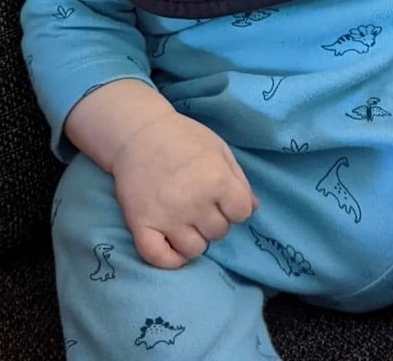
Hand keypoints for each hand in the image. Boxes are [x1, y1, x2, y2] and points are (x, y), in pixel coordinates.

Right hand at [110, 110, 257, 269]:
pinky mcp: (141, 224)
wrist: (138, 133)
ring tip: (186, 218)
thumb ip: (239, 179)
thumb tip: (254, 209)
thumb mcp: (219, 149)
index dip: (236, 207)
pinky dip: (170, 258)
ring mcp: (167, 216)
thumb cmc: (183, 137)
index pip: (242, 214)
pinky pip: (160, 259)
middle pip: (219, 232)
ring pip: (195, 250)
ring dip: (195, 238)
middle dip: (214, 219)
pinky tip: (172, 243)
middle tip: (200, 201)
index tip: (223, 198)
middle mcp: (195, 202)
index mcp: (217, 180)